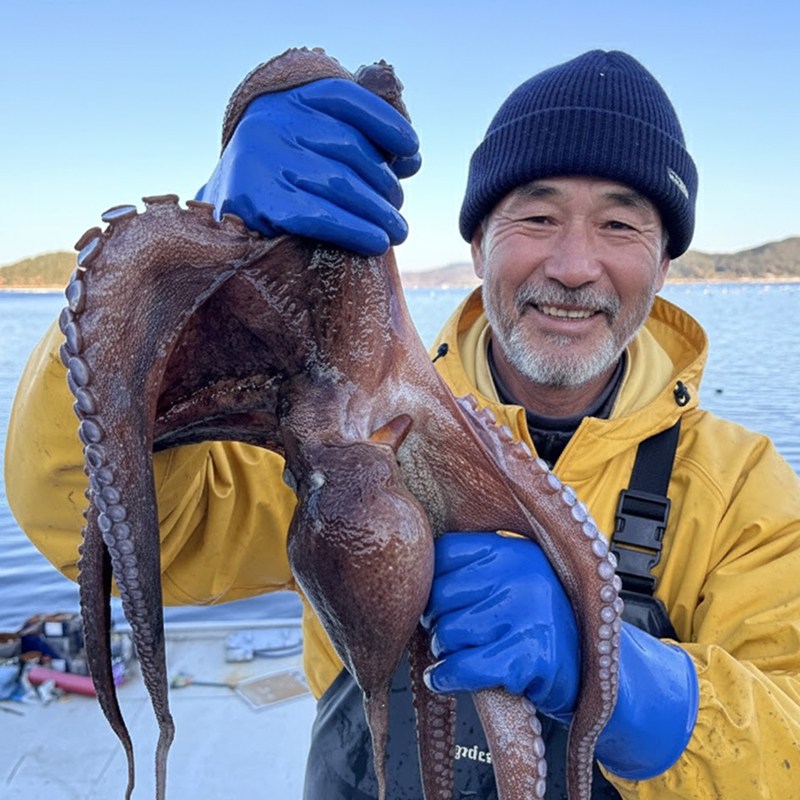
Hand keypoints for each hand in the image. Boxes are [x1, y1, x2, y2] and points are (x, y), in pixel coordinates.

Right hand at [195, 78, 420, 254]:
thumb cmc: (282, 185)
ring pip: (341, 183)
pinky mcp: (256, 202)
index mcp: (286, 99)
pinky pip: (320, 216)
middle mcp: (269, 121)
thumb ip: (358, 144)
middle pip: (350, 147)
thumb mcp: (311, 150)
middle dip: (385, 183)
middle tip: (398, 210)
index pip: (345, 98)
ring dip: (380, 212)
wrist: (219, 223)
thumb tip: (412, 159)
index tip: (412, 151)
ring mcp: (259, 159)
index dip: (386, 122)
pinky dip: (356, 231)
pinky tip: (377, 243)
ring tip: (398, 232)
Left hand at [421, 532, 579, 716]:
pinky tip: (443, 678)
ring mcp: (529, 613)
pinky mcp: (531, 656)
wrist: (595, 676)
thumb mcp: (515, 583)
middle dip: (435, 619)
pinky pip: (464, 667)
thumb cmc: (540, 628)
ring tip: (459, 654)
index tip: (437, 601)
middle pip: (440, 593)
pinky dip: (445, 677)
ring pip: (449, 631)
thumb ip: (475, 571)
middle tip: (446, 633)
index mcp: (514, 549)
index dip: (431, 581)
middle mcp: (523, 574)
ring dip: (443, 651)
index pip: (445, 551)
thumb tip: (412, 577)